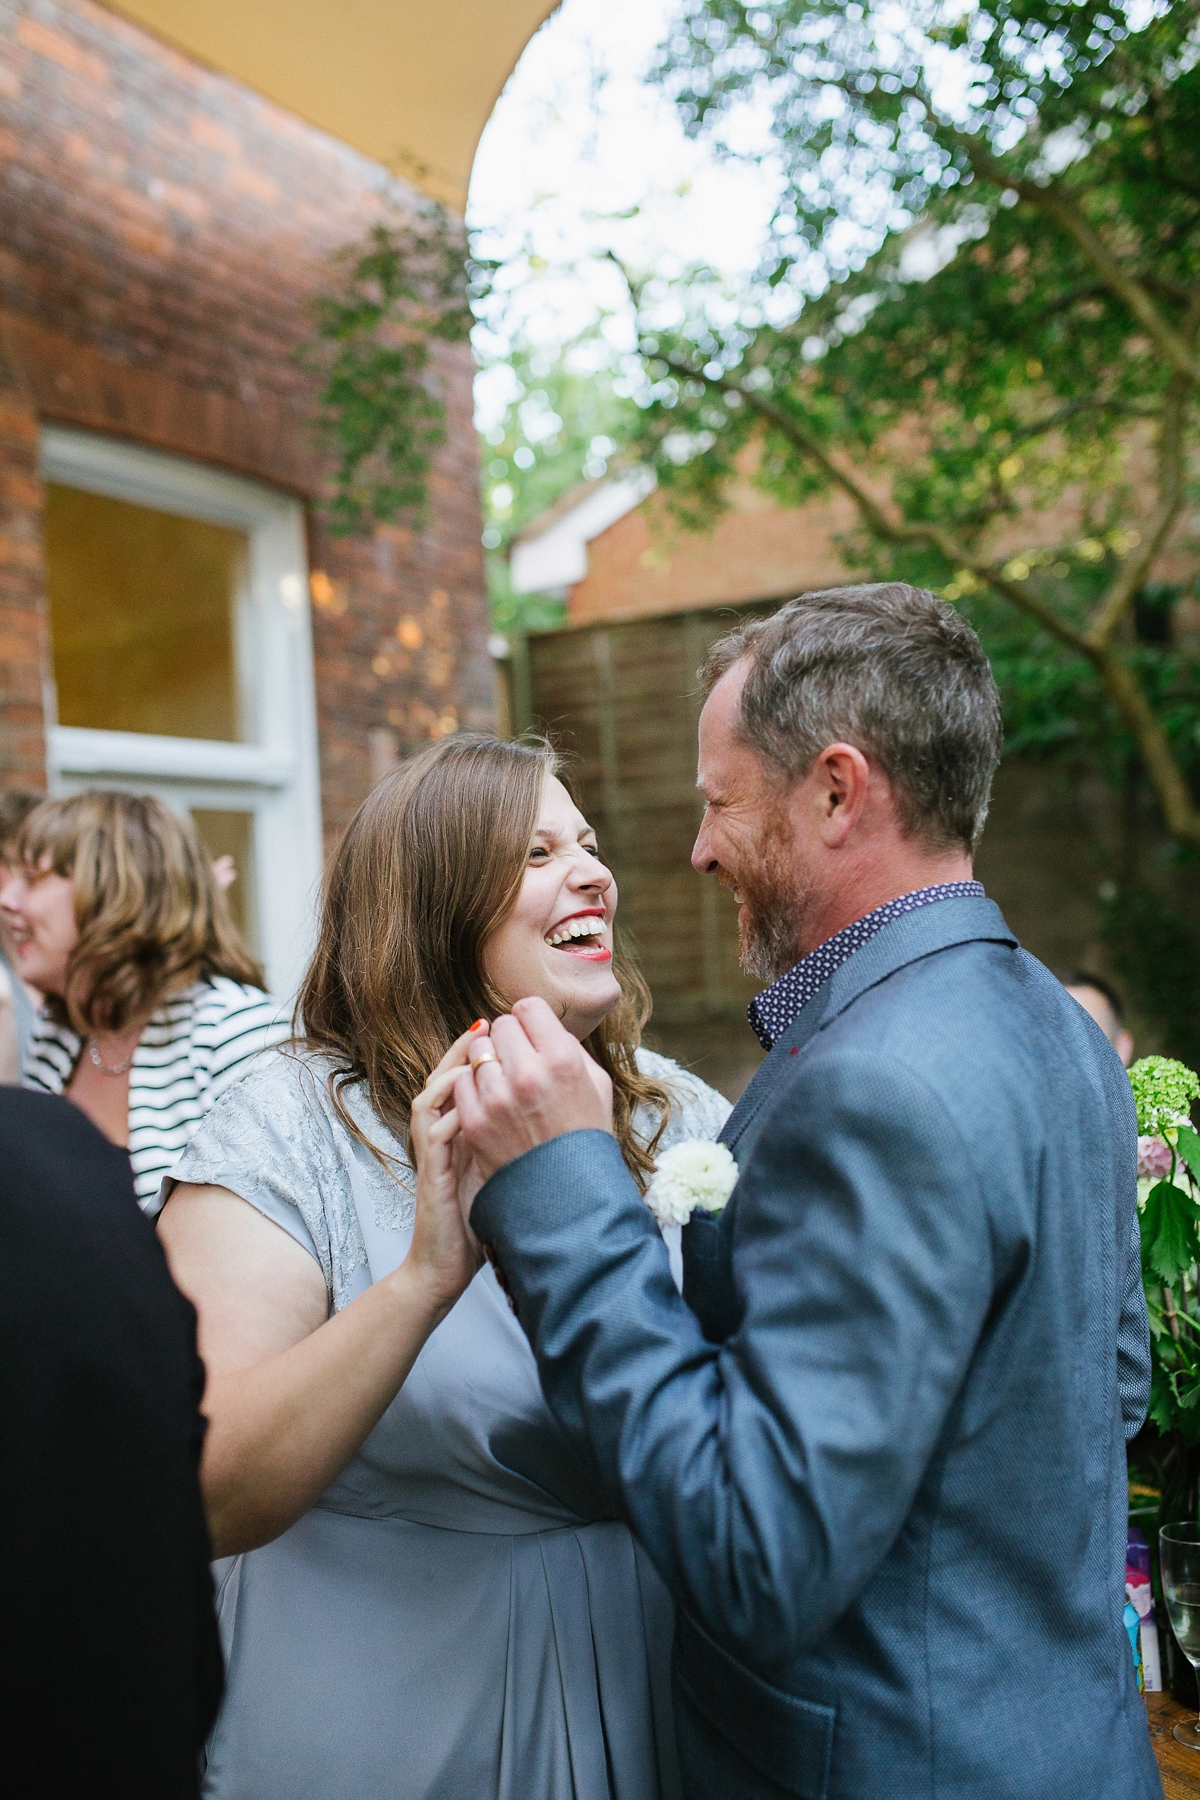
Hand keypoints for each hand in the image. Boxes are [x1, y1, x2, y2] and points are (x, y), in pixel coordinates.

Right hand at [408, 1029, 486, 1313]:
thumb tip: (549, 1107)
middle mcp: (443, 1135)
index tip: (512, 1027)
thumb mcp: (502, 1166)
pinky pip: (432, 1130)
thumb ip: (512, 1135)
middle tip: (490, 1022)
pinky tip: (469, 1095)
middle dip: (469, 1047)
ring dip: (454, 1069)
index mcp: (461, 1130)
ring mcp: (433, 1151)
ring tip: (477, 1048)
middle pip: (446, 1075)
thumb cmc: (483, 1217)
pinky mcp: (431, 1171)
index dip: (485, 1050)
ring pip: (432, 1094)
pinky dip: (449, 1109)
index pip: (467, 1078)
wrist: (449, 1267)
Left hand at [453, 996, 613, 1193]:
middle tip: (518, 1062)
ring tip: (505, 1086)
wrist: (566, 1197)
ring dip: (489, 1064)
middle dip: (509, 1041)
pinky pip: (460, 1082)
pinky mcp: (475, 1121)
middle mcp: (528, 1073)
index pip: (528, 1007)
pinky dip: (472, 1088)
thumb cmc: (584, 1137)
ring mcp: (497, 1098)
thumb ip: (570, 1048)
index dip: (530, 1020)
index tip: (531, 1035)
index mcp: (562, 1059)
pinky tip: (490, 1103)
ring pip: (477, 1053)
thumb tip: (543, 1025)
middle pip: (500, 1026)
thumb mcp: (597, 1086)